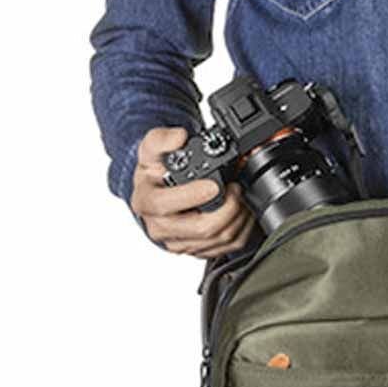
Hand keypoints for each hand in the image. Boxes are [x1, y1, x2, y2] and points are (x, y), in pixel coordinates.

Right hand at [129, 127, 256, 258]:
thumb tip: (178, 137)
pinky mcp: (195, 249)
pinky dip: (240, 231)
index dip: (193, 196)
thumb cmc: (156, 170)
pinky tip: (242, 213)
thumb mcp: (151, 148)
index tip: (215, 185)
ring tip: (241, 198)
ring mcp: (178, 242)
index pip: (165, 205)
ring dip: (237, 218)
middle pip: (201, 228)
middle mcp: (159, 227)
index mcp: (145, 202)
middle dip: (227, 208)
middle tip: (236, 189)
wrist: (159, 188)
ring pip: (217, 240)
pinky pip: (225, 248)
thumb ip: (162, 138)